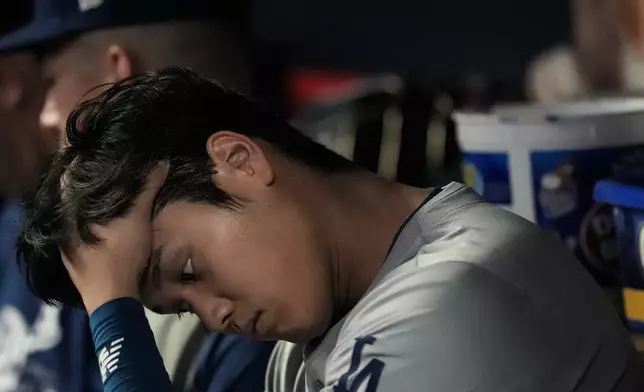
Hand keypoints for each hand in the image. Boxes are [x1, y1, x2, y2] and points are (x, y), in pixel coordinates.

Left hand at [60, 162, 168, 313]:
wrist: (112, 299)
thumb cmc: (121, 255)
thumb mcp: (138, 218)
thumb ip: (147, 188)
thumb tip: (161, 161)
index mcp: (70, 210)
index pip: (71, 174)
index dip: (87, 162)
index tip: (105, 154)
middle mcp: (61, 223)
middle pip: (74, 193)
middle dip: (92, 182)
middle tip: (114, 170)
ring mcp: (65, 241)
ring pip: (77, 213)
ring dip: (93, 203)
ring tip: (114, 191)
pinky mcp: (72, 255)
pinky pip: (80, 228)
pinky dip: (93, 220)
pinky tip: (109, 220)